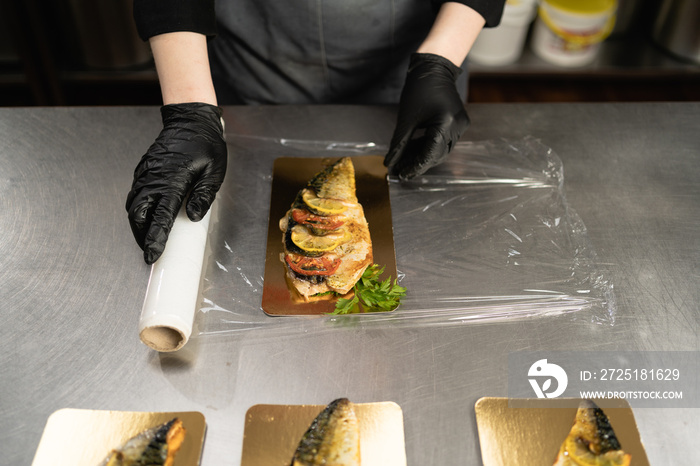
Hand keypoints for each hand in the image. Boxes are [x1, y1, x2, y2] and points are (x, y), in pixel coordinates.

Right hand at [126, 102, 226, 263]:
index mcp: (173, 181)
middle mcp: (155, 178)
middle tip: (150, 251)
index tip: (152, 254)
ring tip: (147, 238)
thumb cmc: (205, 145)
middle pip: (139, 214)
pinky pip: (135, 194)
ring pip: (133, 206)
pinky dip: (137, 209)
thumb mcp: (214, 172)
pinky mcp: (144, 170)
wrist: (191, 121)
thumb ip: (204, 196)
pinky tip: (147, 217)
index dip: (156, 238)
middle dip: (141, 235)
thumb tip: (193, 217)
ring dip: (138, 224)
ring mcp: (146, 174)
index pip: (161, 216)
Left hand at [384, 53, 468, 179]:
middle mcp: (458, 126)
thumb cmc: (419, 89)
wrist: (434, 69)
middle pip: (437, 155)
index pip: (430, 153)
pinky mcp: (459, 124)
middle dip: (418, 164)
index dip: (415, 166)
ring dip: (423, 156)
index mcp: (446, 123)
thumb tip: (390, 163)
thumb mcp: (406, 119)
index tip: (401, 174)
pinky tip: (414, 151)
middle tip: (400, 170)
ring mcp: (461, 126)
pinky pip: (444, 141)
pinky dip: (429, 147)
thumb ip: (399, 144)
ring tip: (404, 162)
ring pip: (441, 150)